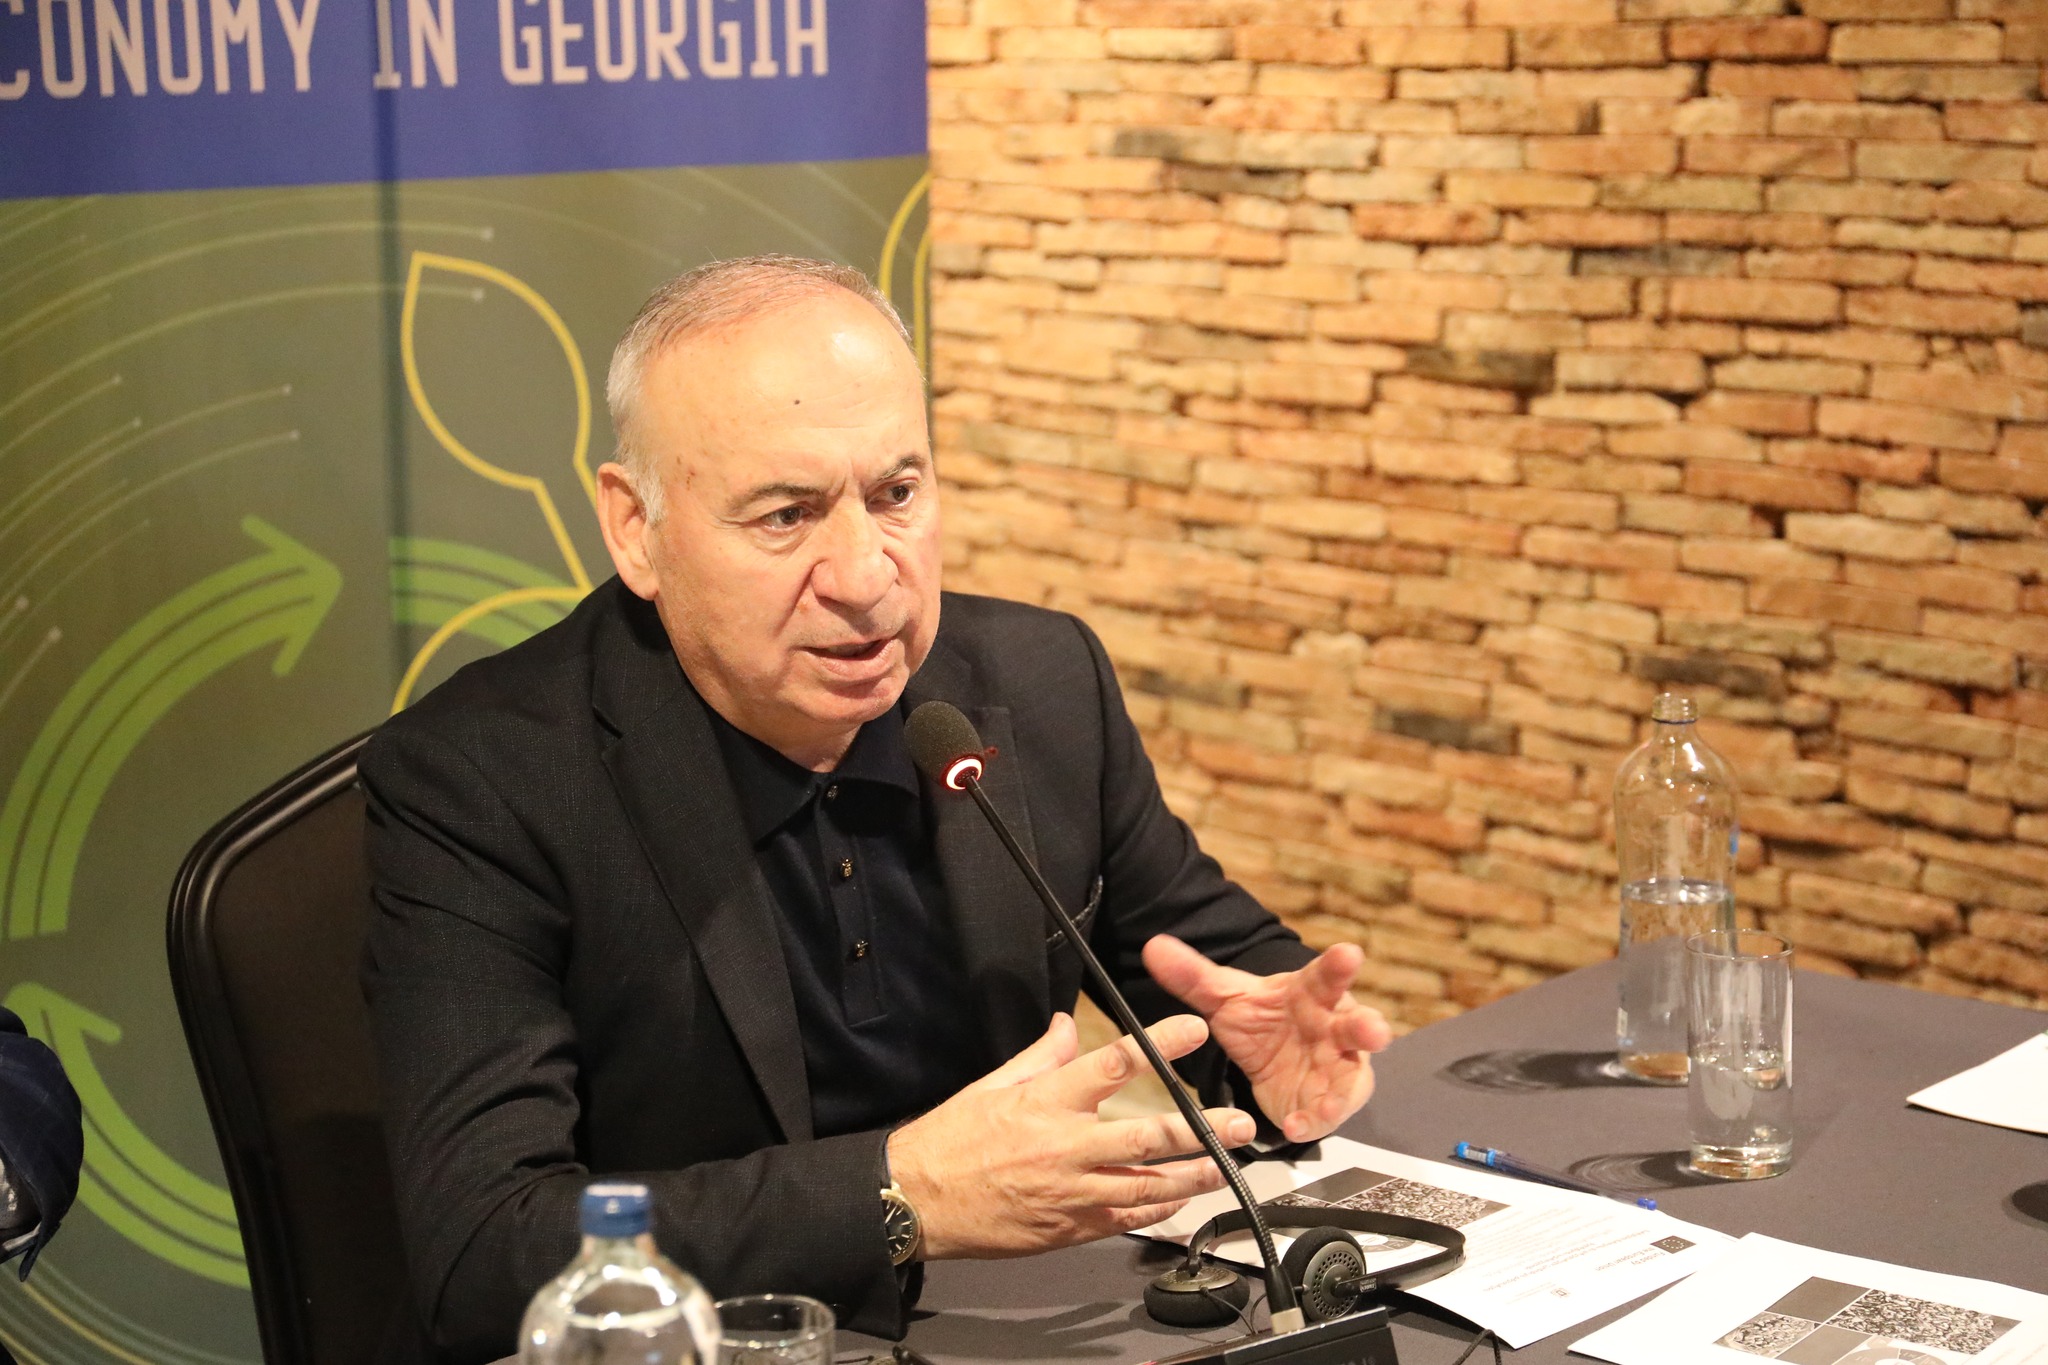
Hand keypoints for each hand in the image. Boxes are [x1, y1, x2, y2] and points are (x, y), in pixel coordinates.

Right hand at [886, 1012, 1256, 1259]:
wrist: (917, 1201)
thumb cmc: (949, 1141)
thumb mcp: (992, 1084)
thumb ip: (1040, 1056)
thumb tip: (1068, 1025)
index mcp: (1047, 1102)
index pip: (1115, 1065)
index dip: (1160, 1045)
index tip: (1194, 1031)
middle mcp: (1065, 1147)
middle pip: (1149, 1136)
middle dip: (1201, 1130)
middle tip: (1238, 1123)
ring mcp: (1070, 1193)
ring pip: (1147, 1186)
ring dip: (1193, 1177)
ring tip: (1225, 1166)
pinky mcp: (1068, 1228)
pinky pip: (1124, 1218)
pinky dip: (1156, 1210)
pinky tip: (1179, 1200)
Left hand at [1142, 936, 1391, 1143]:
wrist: (1273, 1058)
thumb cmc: (1263, 1018)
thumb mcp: (1225, 998)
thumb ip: (1193, 976)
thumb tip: (1154, 947)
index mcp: (1311, 993)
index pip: (1327, 975)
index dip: (1339, 965)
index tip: (1349, 954)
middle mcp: (1333, 1027)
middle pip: (1357, 1025)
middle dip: (1367, 1028)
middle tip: (1374, 1031)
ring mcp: (1337, 1066)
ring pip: (1351, 1076)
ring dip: (1343, 1091)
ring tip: (1330, 1103)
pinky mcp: (1329, 1101)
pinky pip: (1326, 1113)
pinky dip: (1312, 1120)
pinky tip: (1295, 1126)